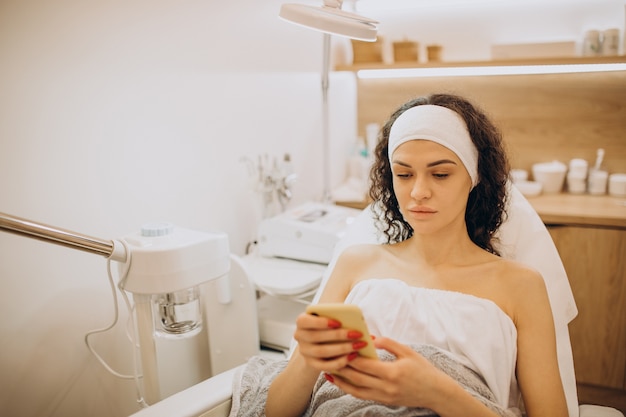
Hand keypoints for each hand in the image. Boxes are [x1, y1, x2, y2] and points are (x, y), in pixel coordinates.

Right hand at [294, 313, 367, 372]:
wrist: (320, 340)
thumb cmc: (328, 324)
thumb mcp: (329, 315)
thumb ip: (336, 313)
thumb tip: (353, 315)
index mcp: (301, 321)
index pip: (305, 321)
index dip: (321, 322)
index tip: (339, 322)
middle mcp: (300, 336)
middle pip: (316, 337)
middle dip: (338, 336)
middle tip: (357, 334)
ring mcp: (305, 351)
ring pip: (322, 352)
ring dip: (342, 348)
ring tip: (358, 345)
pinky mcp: (312, 364)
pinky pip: (325, 366)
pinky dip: (340, 361)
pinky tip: (353, 356)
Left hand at [327, 336, 445, 408]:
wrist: (436, 392)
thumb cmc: (423, 369)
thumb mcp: (408, 352)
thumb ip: (388, 343)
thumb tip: (371, 337)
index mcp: (393, 372)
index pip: (364, 364)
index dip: (350, 356)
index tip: (339, 346)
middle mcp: (386, 387)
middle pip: (356, 378)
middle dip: (340, 368)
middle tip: (327, 357)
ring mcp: (384, 397)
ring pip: (356, 390)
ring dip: (341, 381)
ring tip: (328, 371)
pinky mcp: (384, 401)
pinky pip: (362, 396)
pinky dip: (350, 389)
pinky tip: (342, 381)